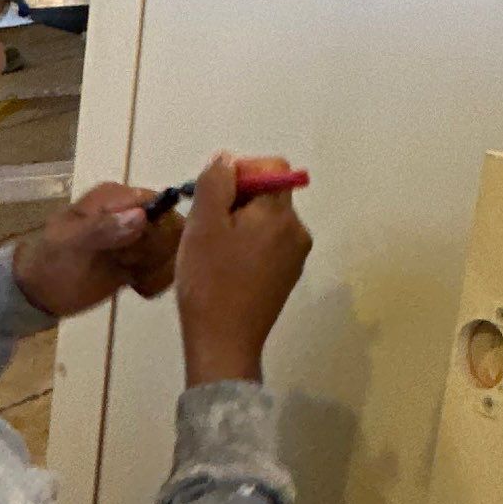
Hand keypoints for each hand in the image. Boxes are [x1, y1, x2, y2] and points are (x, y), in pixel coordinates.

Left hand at [13, 183, 180, 320]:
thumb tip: (141, 216)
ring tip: (126, 271)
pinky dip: (153, 278)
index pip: (157, 202)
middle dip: (153, 250)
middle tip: (127, 262)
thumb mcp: (70, 243)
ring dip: (152, 265)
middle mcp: (131, 212)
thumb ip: (103, 228)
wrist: (40, 294)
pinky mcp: (140, 259)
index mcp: (113, 197)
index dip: (157, 226)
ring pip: (169, 248)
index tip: (138, 248)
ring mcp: (137, 237)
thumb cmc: (50, 262)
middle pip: (169, 226)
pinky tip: (133, 282)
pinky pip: (163, 266)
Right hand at [177, 153, 312, 386]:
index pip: (272, 166)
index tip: (213, 194)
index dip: (240, 170)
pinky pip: (266, 244)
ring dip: (238, 223)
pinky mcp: (286, 278)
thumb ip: (216, 182)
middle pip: (268, 193)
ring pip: (265, 220)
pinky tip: (224, 266)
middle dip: (236, 199)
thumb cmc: (210, 280)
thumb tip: (227, 160)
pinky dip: (246, 245)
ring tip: (212, 248)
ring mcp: (295, 257)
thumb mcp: (204, 223)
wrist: (223, 343)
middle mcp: (298, 231)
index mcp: (282, 214)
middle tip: (206, 224)